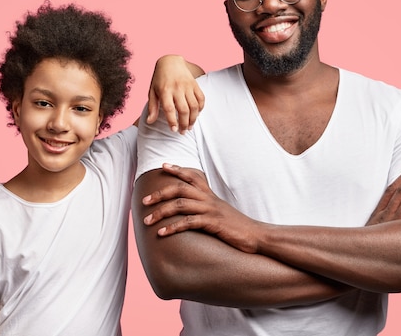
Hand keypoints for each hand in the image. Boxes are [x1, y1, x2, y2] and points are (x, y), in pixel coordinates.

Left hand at [142, 163, 261, 252]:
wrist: (256, 235)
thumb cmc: (237, 226)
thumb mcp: (220, 212)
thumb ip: (207, 207)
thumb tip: (194, 211)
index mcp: (210, 195)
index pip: (192, 177)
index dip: (177, 169)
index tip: (163, 165)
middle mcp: (209, 199)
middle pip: (179, 189)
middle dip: (159, 193)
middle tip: (144, 201)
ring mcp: (210, 210)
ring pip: (180, 205)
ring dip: (161, 212)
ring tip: (147, 220)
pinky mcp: (212, 223)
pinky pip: (188, 222)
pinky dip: (172, 227)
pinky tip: (162, 233)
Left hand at [147, 55, 204, 133]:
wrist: (171, 62)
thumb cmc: (159, 79)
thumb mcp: (152, 92)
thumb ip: (152, 107)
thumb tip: (150, 122)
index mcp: (164, 90)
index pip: (169, 108)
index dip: (172, 121)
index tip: (174, 130)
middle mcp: (177, 88)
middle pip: (183, 110)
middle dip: (184, 123)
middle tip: (183, 132)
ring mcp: (188, 86)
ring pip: (194, 106)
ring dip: (193, 119)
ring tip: (190, 127)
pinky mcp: (195, 84)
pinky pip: (201, 98)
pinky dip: (200, 108)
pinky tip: (196, 115)